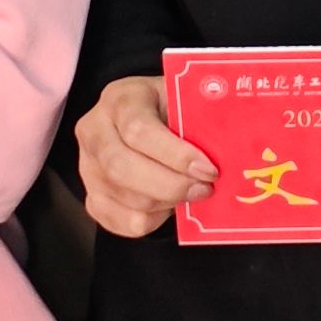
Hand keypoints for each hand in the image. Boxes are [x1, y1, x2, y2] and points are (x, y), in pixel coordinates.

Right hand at [78, 74, 212, 238]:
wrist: (141, 119)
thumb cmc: (170, 109)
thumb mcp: (182, 98)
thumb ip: (198, 116)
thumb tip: (232, 146)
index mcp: (120, 99)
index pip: (138, 131)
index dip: (176, 155)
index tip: (209, 170)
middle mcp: (94, 132)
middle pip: (122, 168)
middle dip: (171, 186)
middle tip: (205, 189)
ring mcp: (87, 167)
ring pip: (125, 199)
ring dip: (166, 204)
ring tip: (192, 195)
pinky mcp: (92, 197)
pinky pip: (122, 222)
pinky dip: (152, 221)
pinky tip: (169, 207)